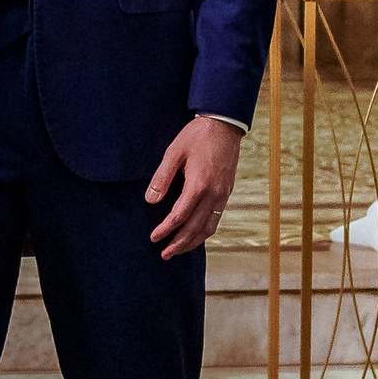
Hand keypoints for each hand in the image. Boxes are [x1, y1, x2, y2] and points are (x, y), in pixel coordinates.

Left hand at [147, 116, 241, 258]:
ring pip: (209, 227)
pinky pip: (216, 218)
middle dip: (179, 243)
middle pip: (195, 228)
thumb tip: (150, 201)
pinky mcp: (227, 192)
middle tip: (164, 254)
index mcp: (199, 184)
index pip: (180, 216)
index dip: (166, 229)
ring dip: (193, 242)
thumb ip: (161, 177)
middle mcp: (214, 193)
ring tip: (178, 250)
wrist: (224, 124)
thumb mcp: (174, 152)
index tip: (154, 238)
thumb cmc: (197, 136)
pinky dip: (204, 231)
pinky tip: (195, 235)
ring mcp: (223, 194)